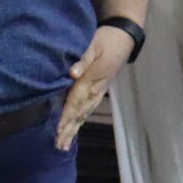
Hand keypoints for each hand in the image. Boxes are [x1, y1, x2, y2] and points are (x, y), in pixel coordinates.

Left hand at [56, 25, 132, 149]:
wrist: (124, 37)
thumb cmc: (105, 39)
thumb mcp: (94, 45)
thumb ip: (83, 59)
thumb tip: (72, 74)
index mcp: (91, 79)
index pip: (75, 101)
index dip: (66, 116)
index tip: (58, 130)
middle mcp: (95, 89)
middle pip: (79, 112)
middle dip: (68, 129)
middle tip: (58, 146)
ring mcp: (98, 91)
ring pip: (84, 113)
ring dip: (74, 129)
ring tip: (64, 144)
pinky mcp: (99, 89)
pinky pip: (88, 108)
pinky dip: (80, 120)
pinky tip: (73, 128)